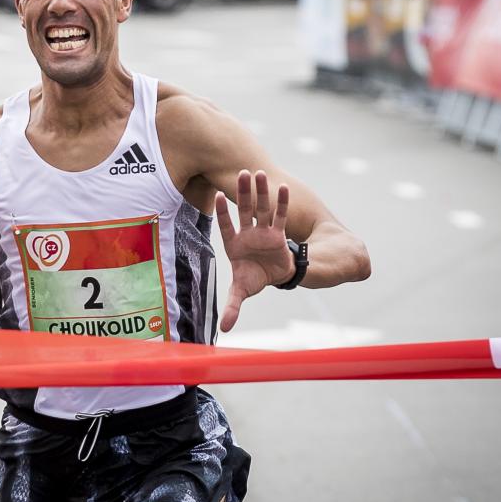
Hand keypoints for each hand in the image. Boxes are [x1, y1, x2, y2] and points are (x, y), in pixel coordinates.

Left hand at [215, 170, 293, 332]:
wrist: (272, 277)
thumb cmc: (253, 279)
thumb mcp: (242, 292)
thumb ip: (232, 306)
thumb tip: (224, 329)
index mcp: (234, 245)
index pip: (226, 225)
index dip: (223, 213)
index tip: (218, 196)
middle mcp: (247, 234)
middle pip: (243, 210)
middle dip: (242, 193)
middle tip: (240, 173)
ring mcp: (262, 231)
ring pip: (260, 208)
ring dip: (259, 192)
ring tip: (257, 173)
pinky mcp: (278, 233)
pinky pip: (280, 215)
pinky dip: (281, 202)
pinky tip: (282, 187)